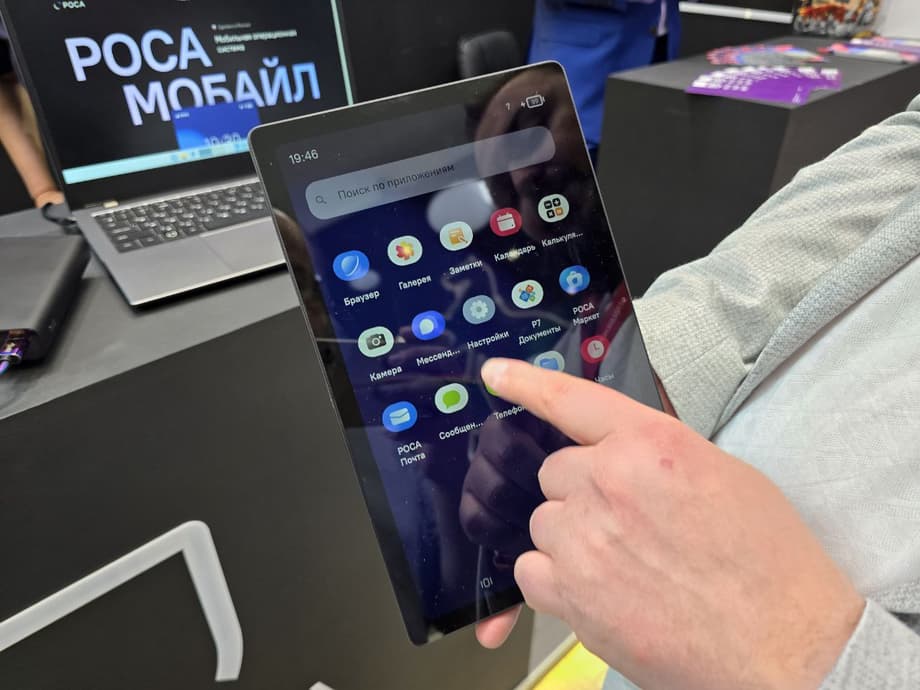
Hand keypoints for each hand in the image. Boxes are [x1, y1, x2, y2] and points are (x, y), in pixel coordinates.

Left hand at [476, 358, 863, 689]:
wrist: (788, 647)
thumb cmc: (769, 564)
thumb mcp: (724, 476)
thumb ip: (656, 454)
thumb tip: (615, 453)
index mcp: (651, 443)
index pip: (572, 400)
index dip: (527, 382)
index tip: (496, 374)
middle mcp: (610, 481)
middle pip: (556, 473)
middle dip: (582, 493)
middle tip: (627, 525)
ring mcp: (585, 538)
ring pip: (544, 522)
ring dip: (571, 539)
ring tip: (625, 566)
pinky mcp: (573, 593)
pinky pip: (531, 571)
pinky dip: (555, 580)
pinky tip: (599, 591)